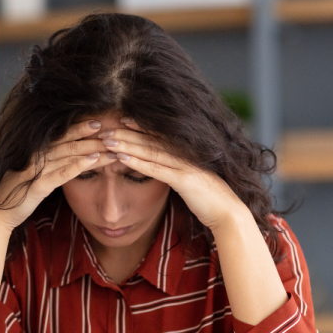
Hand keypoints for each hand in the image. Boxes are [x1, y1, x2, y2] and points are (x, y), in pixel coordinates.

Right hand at [0, 120, 107, 230]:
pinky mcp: (38, 185)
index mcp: (34, 152)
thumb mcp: (31, 175)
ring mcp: (36, 170)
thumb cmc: (15, 194)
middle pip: (68, 140)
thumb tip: (63, 156)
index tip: (98, 121)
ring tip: (111, 144)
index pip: (60, 135)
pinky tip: (95, 160)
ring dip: (92, 148)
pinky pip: (63, 172)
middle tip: (112, 127)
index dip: (79, 127)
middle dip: (90, 134)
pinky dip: (80, 165)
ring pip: (69, 153)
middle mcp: (35, 156)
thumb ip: (45, 164)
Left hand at [99, 118, 246, 229]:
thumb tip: (165, 169)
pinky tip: (121, 158)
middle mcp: (185, 155)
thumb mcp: (190, 181)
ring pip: (150, 152)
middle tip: (105, 128)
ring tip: (107, 140)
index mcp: (186, 153)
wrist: (228, 213)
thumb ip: (177, 172)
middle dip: (127, 133)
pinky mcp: (184, 180)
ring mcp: (185, 166)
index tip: (121, 120)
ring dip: (127, 145)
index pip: (158, 136)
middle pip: (150, 140)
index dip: (140, 127)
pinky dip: (137, 162)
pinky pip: (156, 169)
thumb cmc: (208, 199)